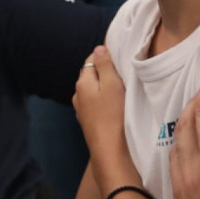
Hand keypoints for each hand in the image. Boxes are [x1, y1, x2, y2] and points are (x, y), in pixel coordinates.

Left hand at [73, 46, 130, 183]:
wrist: (109, 150)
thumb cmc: (113, 115)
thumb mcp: (112, 84)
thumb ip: (105, 65)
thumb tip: (99, 48)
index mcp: (82, 83)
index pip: (91, 60)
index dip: (104, 56)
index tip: (119, 57)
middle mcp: (78, 95)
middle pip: (90, 75)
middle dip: (103, 71)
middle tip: (122, 71)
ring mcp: (82, 110)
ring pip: (93, 90)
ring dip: (104, 86)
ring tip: (120, 87)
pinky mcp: (89, 122)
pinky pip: (95, 103)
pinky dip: (103, 100)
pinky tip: (114, 104)